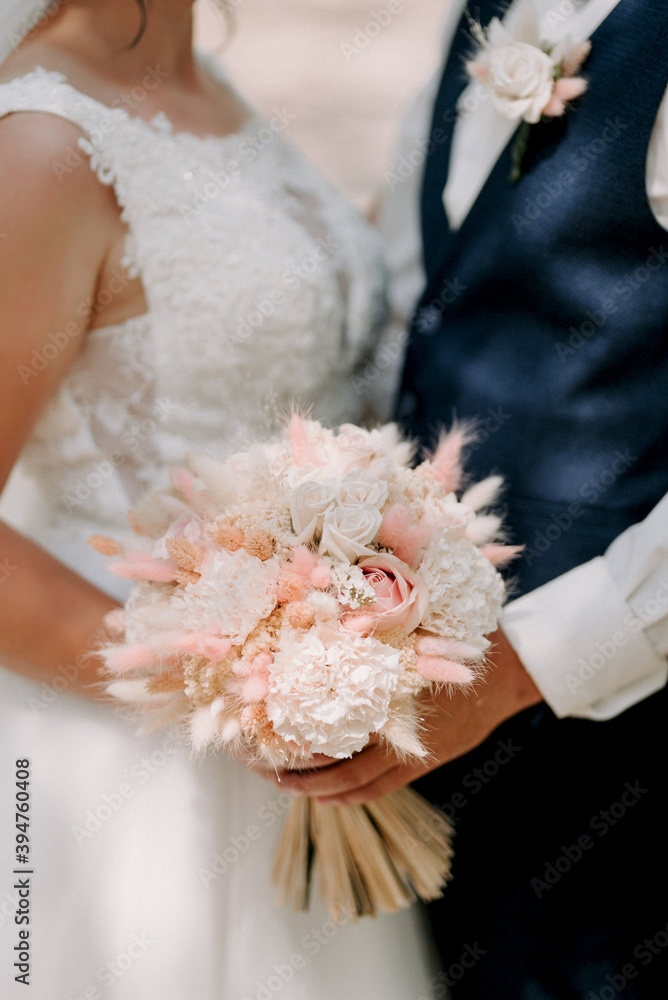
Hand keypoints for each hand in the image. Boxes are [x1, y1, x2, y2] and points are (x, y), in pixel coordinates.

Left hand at [273, 629, 542, 804]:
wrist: (508, 673)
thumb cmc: (457, 640)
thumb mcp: (416, 627)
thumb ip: (377, 627)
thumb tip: (327, 605)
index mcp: (389, 689)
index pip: (333, 719)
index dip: (298, 730)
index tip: (267, 729)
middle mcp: (396, 724)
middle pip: (337, 758)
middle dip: (300, 769)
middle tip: (267, 769)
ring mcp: (412, 748)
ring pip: (356, 781)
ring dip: (320, 788)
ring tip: (289, 786)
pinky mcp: (425, 760)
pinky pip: (381, 788)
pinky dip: (352, 796)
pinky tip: (329, 797)